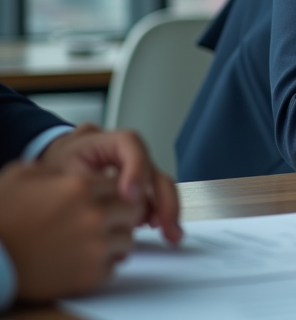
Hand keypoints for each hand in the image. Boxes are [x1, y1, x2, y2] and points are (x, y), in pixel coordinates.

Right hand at [0, 162, 139, 301]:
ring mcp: (95, 246)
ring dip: (115, 239)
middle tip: (107, 219)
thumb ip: (55, 169)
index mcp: (80, 186)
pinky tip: (85, 258)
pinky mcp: (90, 274)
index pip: (122, 183)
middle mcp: (93, 214)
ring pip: (128, 239)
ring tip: (95, 240)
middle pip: (131, 210)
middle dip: (120, 214)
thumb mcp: (22, 176)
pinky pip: (114, 266)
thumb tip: (68, 171)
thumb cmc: (1, 218)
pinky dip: (103, 263)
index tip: (107, 199)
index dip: (114, 191)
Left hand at [40, 125, 182, 243]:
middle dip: (162, 198)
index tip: (131, 196)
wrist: (46, 173)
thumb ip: (86, 187)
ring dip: (166, 209)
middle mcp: (123, 152)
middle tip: (165, 225)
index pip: (129, 143)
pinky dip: (157, 213)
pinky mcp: (135, 184)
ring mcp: (133, 168)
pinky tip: (160, 229)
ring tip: (170, 233)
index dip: (136, 168)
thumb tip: (115, 206)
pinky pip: (153, 196)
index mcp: (100, 141)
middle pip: (152, 168)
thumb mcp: (58, 175)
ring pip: (158, 184)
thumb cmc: (51, 172)